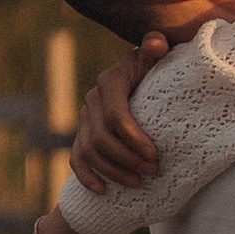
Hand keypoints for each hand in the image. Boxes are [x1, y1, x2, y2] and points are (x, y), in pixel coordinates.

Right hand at [70, 38, 167, 191]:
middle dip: (127, 158)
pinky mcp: (83, 136)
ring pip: (90, 152)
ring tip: (139, 182)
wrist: (145, 83)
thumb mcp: (157, 61)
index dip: (133, 138)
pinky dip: (87, 177)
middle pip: (101, 138)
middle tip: (153, 171)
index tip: (155, 154)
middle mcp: (93, 99)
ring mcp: (85, 119)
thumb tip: (157, 42)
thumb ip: (156, 50)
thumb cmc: (157, 72)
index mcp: (109, 82)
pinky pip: (77, 160)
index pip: (115, 115)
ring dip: (113, 171)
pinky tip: (103, 191)